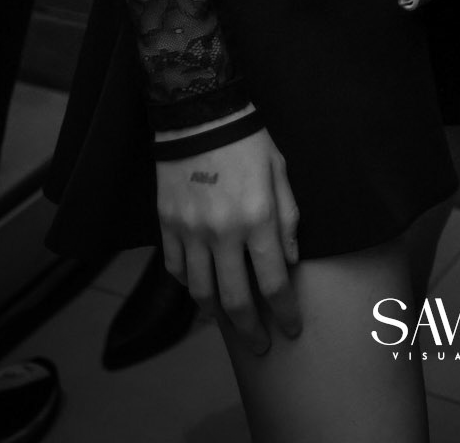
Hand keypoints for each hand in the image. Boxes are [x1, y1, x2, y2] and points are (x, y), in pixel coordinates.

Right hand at [157, 129, 301, 352]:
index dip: (285, 312)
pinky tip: (201, 287)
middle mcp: (223, 233)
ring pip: (201, 293)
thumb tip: (290, 260)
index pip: (274, 283)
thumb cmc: (248, 140)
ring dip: (218, 315)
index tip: (291, 329)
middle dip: (252, 330)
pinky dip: (189, 284)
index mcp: (258, 219)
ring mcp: (191, 231)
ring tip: (230, 323)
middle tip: (260, 345)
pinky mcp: (167, 225)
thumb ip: (287, 218)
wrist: (198, 114)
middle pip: (236, 300)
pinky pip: (177, 269)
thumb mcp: (280, 172)